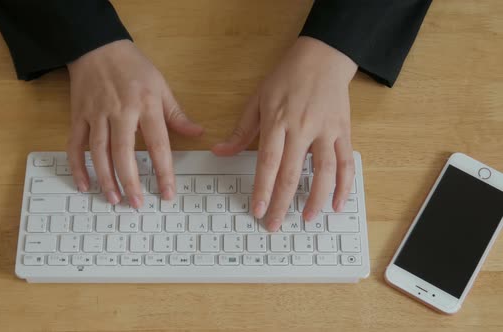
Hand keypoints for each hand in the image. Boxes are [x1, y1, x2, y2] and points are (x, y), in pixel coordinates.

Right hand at [67, 40, 202, 207]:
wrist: (96, 46)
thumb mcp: (160, 85)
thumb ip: (176, 113)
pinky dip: (77, 166)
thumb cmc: (132, 67)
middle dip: (130, 181)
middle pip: (124, 152)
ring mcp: (96, 115)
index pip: (157, 144)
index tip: (168, 193)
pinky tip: (84, 184)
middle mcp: (120, 112)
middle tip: (137, 203)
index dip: (163, 171)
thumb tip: (197, 133)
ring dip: (105, 178)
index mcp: (145, 105)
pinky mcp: (78, 116)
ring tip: (114, 199)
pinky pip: (75, 145)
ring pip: (98, 152)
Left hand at [212, 36, 357, 230]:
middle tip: (274, 224)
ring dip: (316, 199)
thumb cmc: (287, 78)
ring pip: (324, 172)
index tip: (257, 209)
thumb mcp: (257, 99)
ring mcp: (326, 131)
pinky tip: (338, 203)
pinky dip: (345, 185)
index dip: (262, 189)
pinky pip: (346, 162)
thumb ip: (241, 130)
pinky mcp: (343, 132)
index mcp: (277, 121)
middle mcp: (302, 128)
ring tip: (306, 218)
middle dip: (282, 203)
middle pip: (292, 173)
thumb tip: (219, 151)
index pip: (268, 162)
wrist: (323, 57)